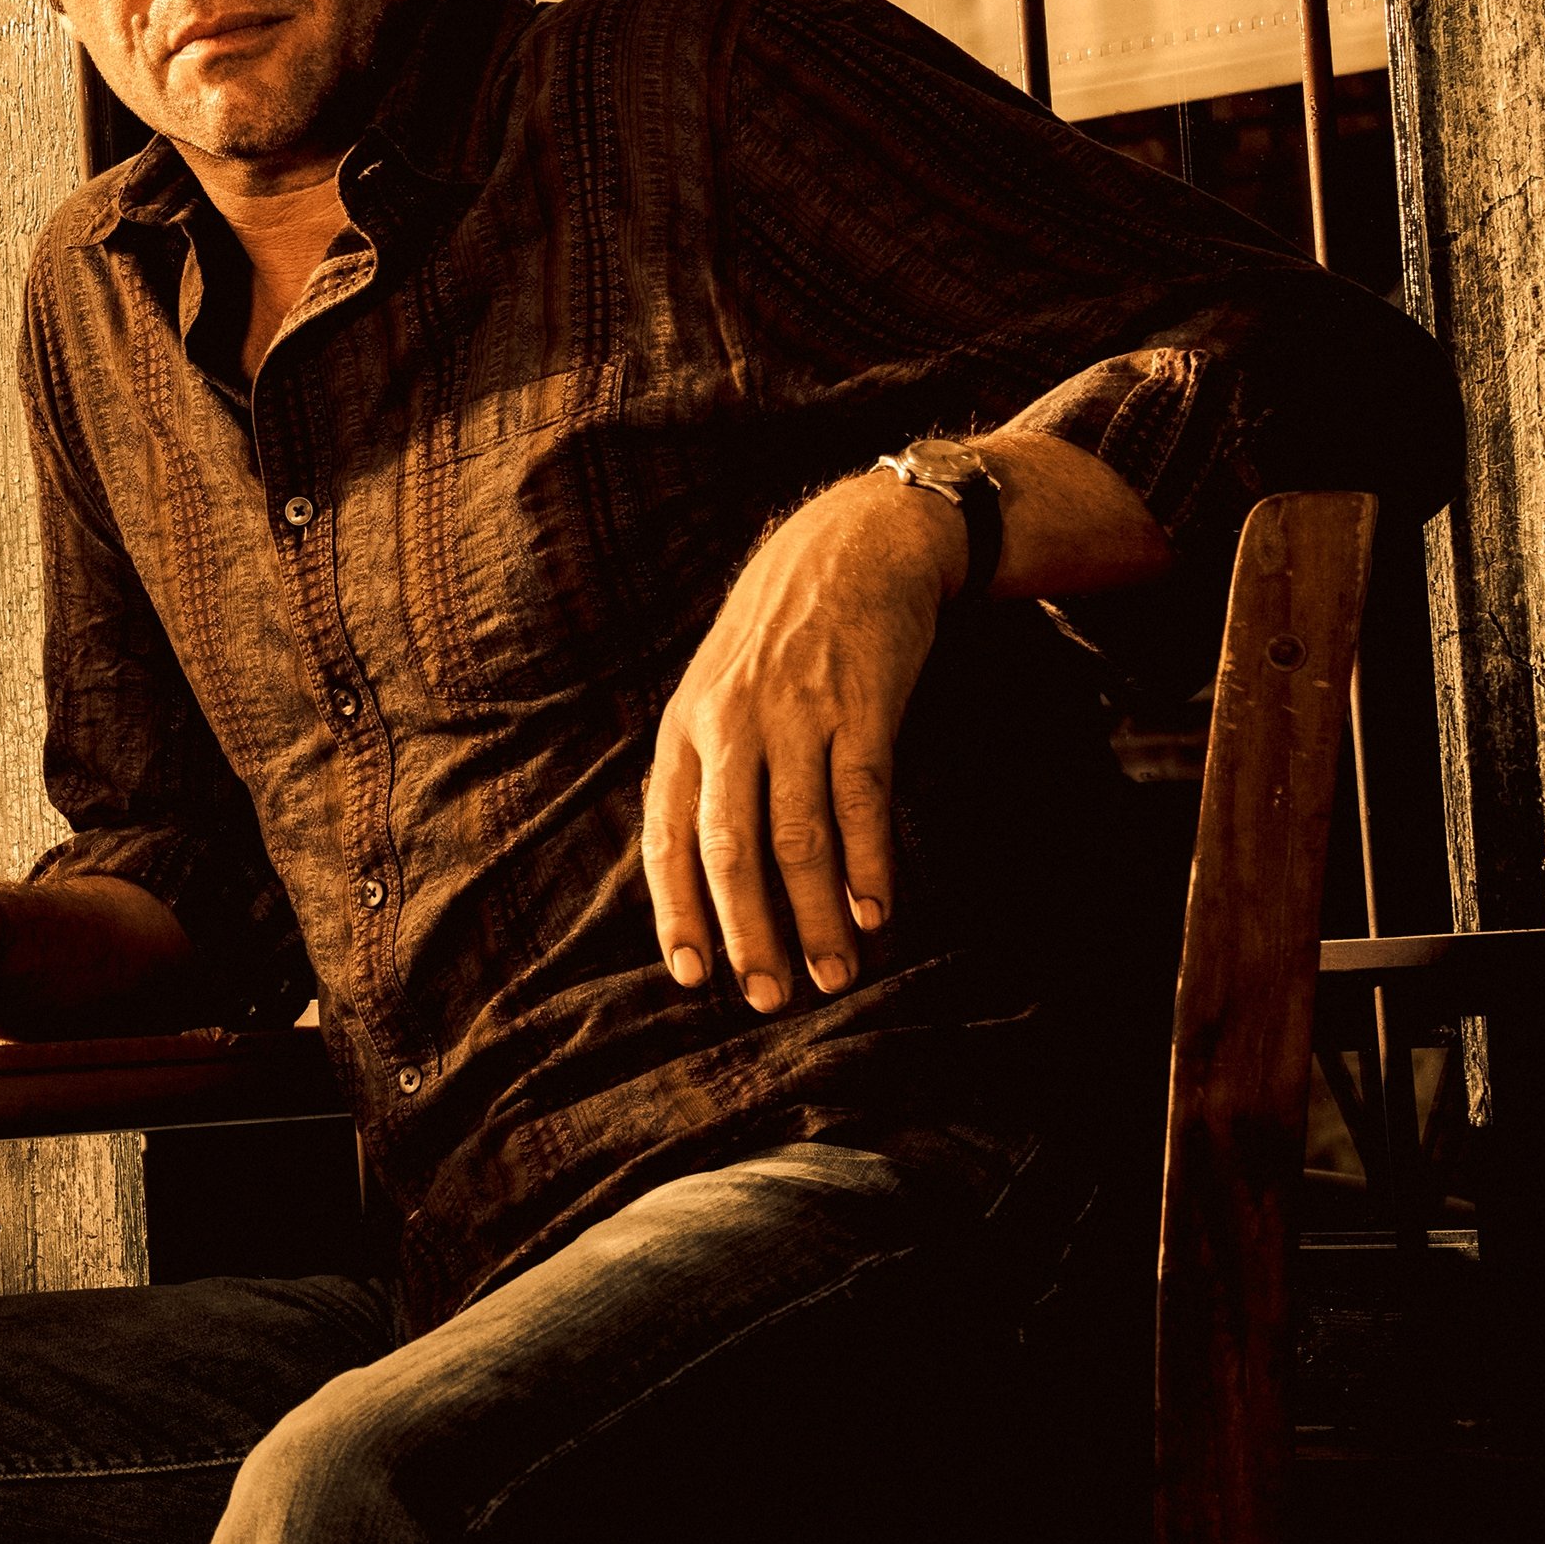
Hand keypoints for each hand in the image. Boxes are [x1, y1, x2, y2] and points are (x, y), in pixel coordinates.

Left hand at [644, 474, 953, 1014]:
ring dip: (817, 917)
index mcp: (684, 729)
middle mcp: (730, 726)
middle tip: (769, 998)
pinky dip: (868, 863)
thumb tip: (708, 878)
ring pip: (799, 837)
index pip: (668, 837)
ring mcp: (796, 715)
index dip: (677, 910)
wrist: (851, 545)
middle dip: (750, 933)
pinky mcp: (861, 706)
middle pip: (730, 849)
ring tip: (837, 976)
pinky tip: (876, 912)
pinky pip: (862, 799)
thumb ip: (708, 773)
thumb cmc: (778, 640)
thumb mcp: (716, 693)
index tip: (693, 975)